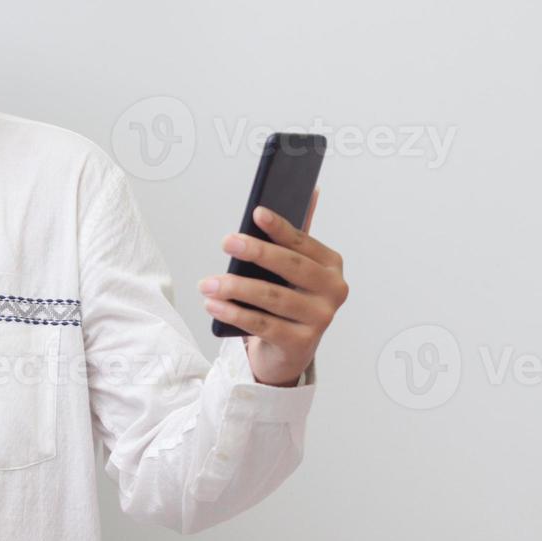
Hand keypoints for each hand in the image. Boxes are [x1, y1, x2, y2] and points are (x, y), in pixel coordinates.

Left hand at [197, 188, 348, 386]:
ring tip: (207, 282)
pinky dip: (235, 313)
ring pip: (273, 297)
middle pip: (290, 267)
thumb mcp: (294, 268)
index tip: (256, 213)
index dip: (279, 227)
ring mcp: (320, 319)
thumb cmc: (288, 299)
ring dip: (236, 287)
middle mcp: (333, 291)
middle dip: (256, 252)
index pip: (302, 242)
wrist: (289, 350)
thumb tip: (312, 190)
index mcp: (331, 265)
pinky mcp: (301, 344)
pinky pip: (263, 325)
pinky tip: (213, 304)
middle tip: (226, 241)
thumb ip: (298, 235)